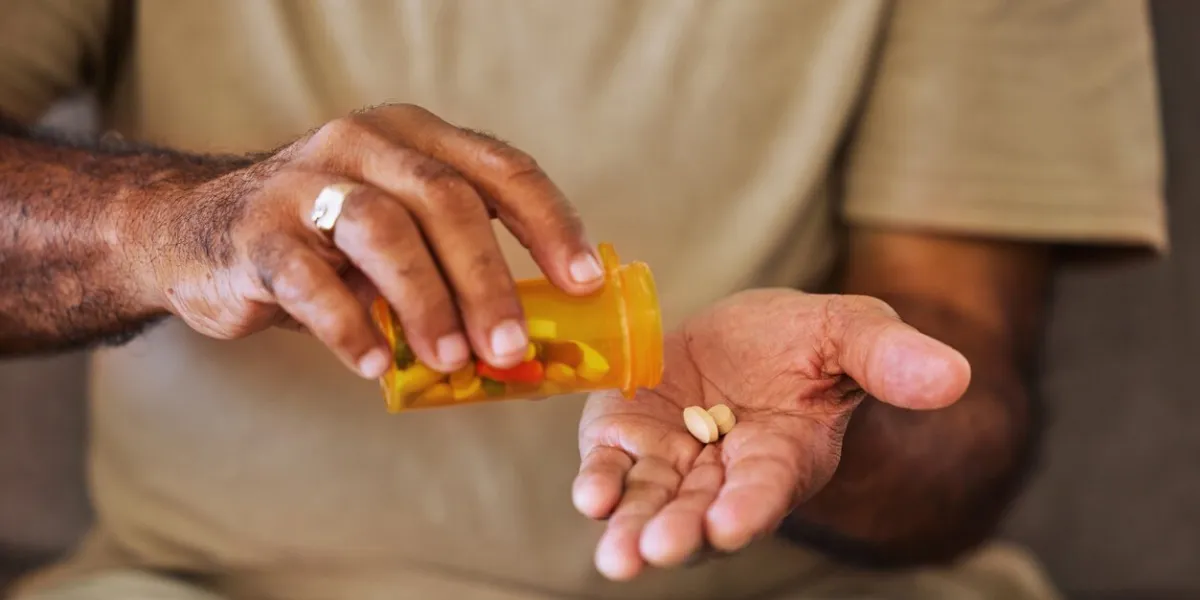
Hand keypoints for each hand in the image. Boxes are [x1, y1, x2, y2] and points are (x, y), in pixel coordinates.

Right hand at [135, 104, 600, 376]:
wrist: (200, 233)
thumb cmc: (326, 244)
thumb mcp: (399, 235)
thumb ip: (453, 267)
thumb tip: (530, 344)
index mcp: (417, 140)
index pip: (503, 170)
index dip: (551, 224)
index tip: (583, 281)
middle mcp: (366, 144)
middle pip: (448, 202)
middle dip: (489, 280)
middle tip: (512, 346)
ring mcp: (307, 181)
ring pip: (384, 230)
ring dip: (427, 303)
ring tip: (451, 360)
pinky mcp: (258, 230)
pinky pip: (311, 279)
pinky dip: (349, 326)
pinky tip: (372, 365)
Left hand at [573, 289, 970, 579]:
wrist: (745, 334)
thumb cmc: (808, 341)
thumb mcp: (852, 332)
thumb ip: (890, 359)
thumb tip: (955, 376)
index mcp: (784, 455)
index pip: (767, 488)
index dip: (750, 506)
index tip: (730, 523)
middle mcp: (726, 473)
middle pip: (701, 512)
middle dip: (680, 532)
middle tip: (656, 551)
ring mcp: (673, 460)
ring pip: (652, 502)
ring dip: (633, 527)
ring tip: (618, 555)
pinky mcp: (628, 436)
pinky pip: (613, 466)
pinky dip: (600, 481)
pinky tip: (592, 495)